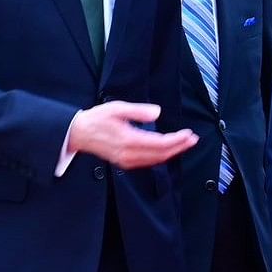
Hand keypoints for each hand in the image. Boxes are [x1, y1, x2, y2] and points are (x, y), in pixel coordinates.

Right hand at [65, 101, 196, 169]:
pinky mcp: (124, 162)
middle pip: (161, 154)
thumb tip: (157, 112)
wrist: (79, 134)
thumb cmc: (96, 119)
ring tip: (184, 144)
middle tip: (192, 139)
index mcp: (128, 140)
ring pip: (156, 160)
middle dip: (179, 147)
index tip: (188, 134)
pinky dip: (161, 157)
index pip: (160, 144)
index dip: (177, 140)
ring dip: (172, 153)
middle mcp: (129, 154)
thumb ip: (138, 111)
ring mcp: (126, 161)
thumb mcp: (117, 108)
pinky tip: (167, 151)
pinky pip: (148, 162)